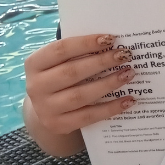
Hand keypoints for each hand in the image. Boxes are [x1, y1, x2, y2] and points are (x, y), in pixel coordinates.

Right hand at [23, 34, 137, 138]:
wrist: (47, 109)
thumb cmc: (61, 76)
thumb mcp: (61, 62)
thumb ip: (79, 52)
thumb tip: (112, 41)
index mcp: (34, 64)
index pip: (60, 50)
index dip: (86, 43)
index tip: (111, 38)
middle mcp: (35, 87)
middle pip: (72, 72)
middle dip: (101, 62)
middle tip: (124, 55)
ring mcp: (45, 108)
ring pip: (80, 95)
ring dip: (108, 83)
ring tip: (129, 74)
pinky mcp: (58, 125)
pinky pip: (89, 116)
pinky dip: (111, 108)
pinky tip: (129, 99)